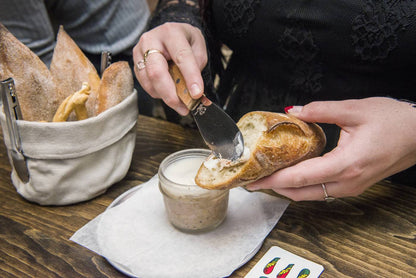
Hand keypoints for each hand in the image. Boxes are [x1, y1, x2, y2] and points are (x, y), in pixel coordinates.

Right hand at [133, 22, 206, 114]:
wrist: (170, 33)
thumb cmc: (185, 40)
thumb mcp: (198, 47)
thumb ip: (197, 66)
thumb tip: (193, 92)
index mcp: (171, 32)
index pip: (181, 56)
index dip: (190, 77)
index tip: (197, 94)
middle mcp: (151, 40)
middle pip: (156, 72)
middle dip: (170, 94)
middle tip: (184, 108)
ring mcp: (139, 52)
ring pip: (149, 81)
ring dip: (165, 97)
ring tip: (180, 103)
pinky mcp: (135, 64)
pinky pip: (145, 84)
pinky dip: (158, 93)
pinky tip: (169, 93)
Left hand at [246, 97, 415, 200]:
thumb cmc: (396, 121)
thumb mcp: (355, 109)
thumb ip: (320, 110)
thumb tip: (293, 111)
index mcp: (346, 165)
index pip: (300, 177)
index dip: (273, 179)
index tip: (252, 179)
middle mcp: (348, 183)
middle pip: (301, 193)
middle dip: (274, 187)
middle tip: (253, 179)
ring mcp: (352, 188)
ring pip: (311, 195)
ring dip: (287, 188)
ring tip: (268, 175)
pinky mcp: (354, 185)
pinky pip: (322, 190)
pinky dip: (303, 185)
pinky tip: (292, 173)